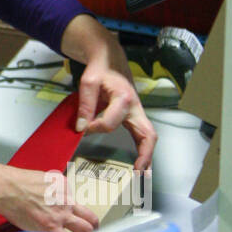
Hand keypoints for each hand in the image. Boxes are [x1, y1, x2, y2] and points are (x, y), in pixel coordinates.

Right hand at [0, 160, 99, 231]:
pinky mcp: (50, 228)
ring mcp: (60, 216)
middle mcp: (67, 201)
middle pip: (90, 219)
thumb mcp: (42, 179)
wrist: (6, 188)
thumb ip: (53, 190)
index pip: (79, 203)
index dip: (81, 214)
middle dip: (92, 228)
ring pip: (84, 231)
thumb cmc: (16, 183)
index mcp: (65, 186)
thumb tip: (55, 200)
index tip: (83, 220)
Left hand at [61, 16, 156, 171]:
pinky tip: (139, 162)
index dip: (95, 127)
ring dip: (147, 154)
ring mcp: (136, 111)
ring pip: (149, 135)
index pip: (110, 122)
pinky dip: (143, 148)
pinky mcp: (133, 115)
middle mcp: (134, 106)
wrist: (109, 58)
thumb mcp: (88, 82)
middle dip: (144, 153)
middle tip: (137, 170)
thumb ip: (85, 105)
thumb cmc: (100, 68)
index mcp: (124, 97)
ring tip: (141, 173)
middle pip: (147, 133)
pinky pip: (142, 133)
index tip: (83, 127)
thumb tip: (82, 126)